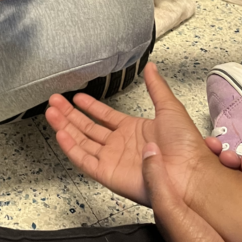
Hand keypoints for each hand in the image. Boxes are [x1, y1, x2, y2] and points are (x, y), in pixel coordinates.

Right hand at [45, 62, 217, 206]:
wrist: (190, 173)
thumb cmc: (186, 145)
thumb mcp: (170, 107)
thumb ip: (156, 87)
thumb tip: (151, 67)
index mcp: (133, 130)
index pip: (104, 117)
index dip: (90, 107)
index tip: (76, 97)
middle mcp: (120, 145)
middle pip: (88, 128)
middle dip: (70, 115)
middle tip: (54, 102)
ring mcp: (113, 160)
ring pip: (82, 142)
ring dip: (65, 128)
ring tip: (51, 113)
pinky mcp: (109, 174)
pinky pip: (85, 160)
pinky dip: (71, 148)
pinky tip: (61, 133)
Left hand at [141, 141, 241, 241]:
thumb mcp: (169, 210)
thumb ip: (157, 179)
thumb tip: (148, 148)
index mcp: (173, 200)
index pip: (178, 166)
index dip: (186, 151)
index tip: (198, 141)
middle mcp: (195, 203)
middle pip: (205, 167)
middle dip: (215, 154)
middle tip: (221, 149)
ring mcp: (217, 209)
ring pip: (225, 175)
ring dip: (232, 163)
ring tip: (238, 160)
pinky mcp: (237, 215)